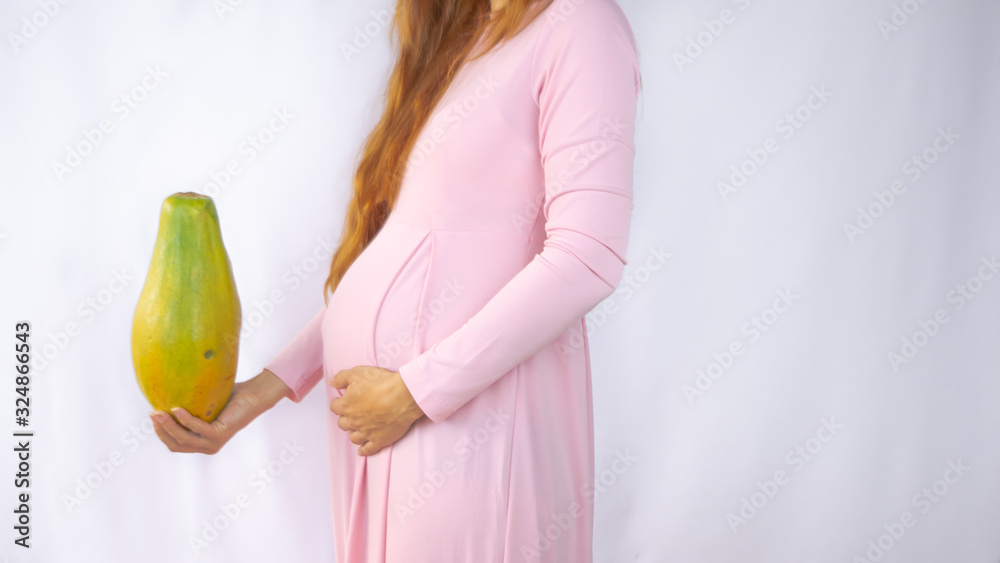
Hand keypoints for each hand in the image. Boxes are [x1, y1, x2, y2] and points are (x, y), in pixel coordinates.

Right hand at [151, 369, 290, 454]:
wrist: (252, 397)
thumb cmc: (228, 397)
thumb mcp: (202, 403)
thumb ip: (186, 404)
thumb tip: (161, 392)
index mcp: (201, 443)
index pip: (174, 444)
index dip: (161, 434)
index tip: (152, 417)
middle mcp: (207, 447)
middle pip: (176, 444)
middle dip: (161, 431)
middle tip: (152, 414)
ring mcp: (213, 443)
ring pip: (184, 439)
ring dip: (169, 426)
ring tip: (158, 412)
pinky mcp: (220, 434)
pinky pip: (197, 429)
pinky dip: (185, 420)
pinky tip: (177, 409)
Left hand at [329, 366, 424, 455]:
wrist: (404, 396)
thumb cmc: (382, 383)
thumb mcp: (358, 373)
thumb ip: (341, 378)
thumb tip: (331, 382)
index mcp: (347, 405)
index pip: (335, 407)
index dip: (339, 402)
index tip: (343, 401)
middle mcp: (354, 421)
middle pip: (343, 423)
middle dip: (346, 418)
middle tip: (353, 413)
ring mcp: (366, 433)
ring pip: (353, 437)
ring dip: (354, 433)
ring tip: (359, 428)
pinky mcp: (379, 440)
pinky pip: (368, 449)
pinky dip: (363, 450)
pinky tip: (362, 450)